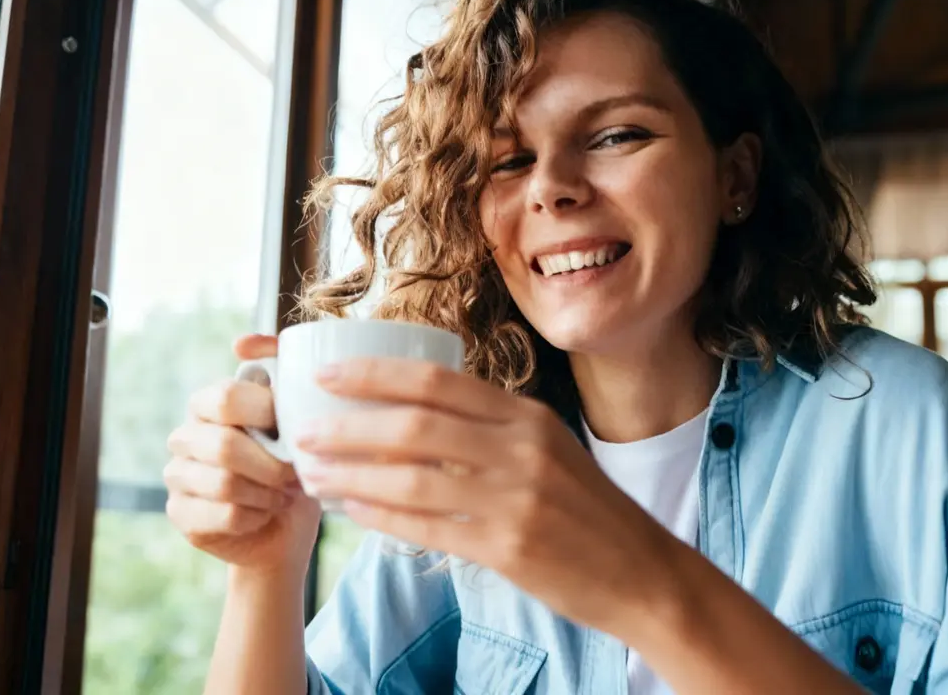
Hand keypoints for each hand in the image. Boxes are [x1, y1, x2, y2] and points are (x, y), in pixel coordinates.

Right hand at [165, 334, 321, 571]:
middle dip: (272, 466)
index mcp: (209, 403)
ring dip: (267, 493)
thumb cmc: (294, 464)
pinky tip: (265, 513)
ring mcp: (177, 475)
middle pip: (223, 447)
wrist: (285, 527)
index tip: (296, 431)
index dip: (265, 414)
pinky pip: (225, 515)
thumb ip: (280, 375)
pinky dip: (258, 516)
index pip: (224, 398)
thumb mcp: (298, 418)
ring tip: (283, 495)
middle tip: (295, 476)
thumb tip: (242, 343)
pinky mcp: (180, 513)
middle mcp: (185, 435)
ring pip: (224, 484)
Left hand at [294, 358, 680, 633]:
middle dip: (349, 424)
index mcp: (528, 416)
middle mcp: (521, 450)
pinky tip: (353, 513)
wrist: (642, 572)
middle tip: (305, 428)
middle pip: (415, 424)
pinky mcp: (508, 549)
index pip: (437, 381)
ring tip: (314, 473)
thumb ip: (493, 429)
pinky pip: (427, 529)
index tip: (329, 375)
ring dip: (352, 475)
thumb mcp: (550, 449)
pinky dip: (381, 519)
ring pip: (411, 478)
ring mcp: (515, 500)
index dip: (374, 374)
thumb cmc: (588, 510)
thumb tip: (416, 414)